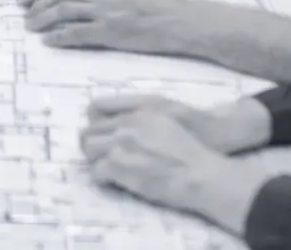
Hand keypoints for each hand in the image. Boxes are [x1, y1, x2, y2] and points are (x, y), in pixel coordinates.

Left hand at [20, 0, 207, 56]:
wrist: (180, 19)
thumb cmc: (157, 6)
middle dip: (36, 5)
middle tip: (24, 13)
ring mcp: (104, 12)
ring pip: (63, 12)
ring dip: (43, 20)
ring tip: (31, 27)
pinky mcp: (110, 32)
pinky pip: (77, 33)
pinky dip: (59, 36)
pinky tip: (49, 41)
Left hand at [82, 106, 268, 231]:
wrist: (201, 173)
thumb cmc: (191, 150)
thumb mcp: (166, 120)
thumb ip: (141, 117)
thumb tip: (122, 123)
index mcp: (138, 111)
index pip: (95, 108)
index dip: (93, 123)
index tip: (97, 135)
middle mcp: (126, 123)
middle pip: (88, 130)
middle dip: (90, 144)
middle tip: (98, 156)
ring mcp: (121, 144)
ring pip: (89, 149)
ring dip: (94, 160)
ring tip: (104, 169)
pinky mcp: (120, 166)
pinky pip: (97, 171)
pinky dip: (102, 177)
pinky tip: (112, 181)